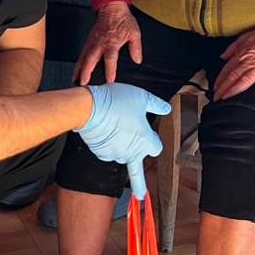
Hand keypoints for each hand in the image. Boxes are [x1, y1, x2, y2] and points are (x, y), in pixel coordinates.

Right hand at [74, 2, 142, 84]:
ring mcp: (93, 41)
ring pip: (84, 57)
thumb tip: (137, 60)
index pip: (110, 58)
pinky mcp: (89, 40)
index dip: (110, 70)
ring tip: (75, 79)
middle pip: (91, 59)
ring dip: (79, 68)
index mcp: (112, 42)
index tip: (110, 80)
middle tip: (83, 83)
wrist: (112, 7)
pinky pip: (82, 52)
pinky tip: (77, 69)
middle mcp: (100, 43)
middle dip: (86, 71)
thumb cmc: (123, 20)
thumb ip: (136, 47)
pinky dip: (79, 62)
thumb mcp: (134, 33)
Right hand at [77, 83, 170, 198]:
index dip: (154, 141)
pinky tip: (105, 130)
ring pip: (123, 154)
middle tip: (132, 142)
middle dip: (137, 149)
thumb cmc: (115, 102)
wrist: (89, 109)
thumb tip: (166, 109)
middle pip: (139, 156)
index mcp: (144, 141)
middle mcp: (131, 152)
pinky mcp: (101, 154)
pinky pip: (108, 151)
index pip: (157, 149)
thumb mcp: (141, 98)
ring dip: (122, 145)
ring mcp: (115, 155)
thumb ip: (156, 105)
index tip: (153, 142)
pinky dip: (108, 144)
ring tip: (116, 126)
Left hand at [214, 24, 254, 105]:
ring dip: (234, 90)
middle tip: (216, 97)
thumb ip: (232, 48)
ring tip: (227, 98)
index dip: (219, 79)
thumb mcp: (243, 37)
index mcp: (241, 55)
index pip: (227, 69)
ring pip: (244, 81)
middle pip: (232, 77)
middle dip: (222, 88)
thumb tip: (222, 57)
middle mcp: (249, 62)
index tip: (214, 88)